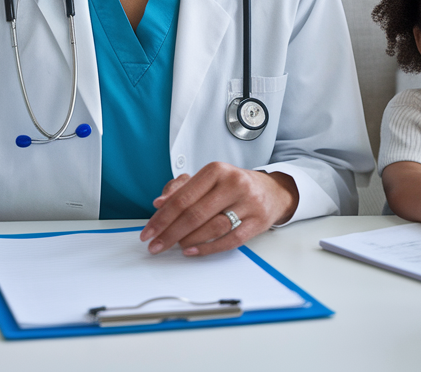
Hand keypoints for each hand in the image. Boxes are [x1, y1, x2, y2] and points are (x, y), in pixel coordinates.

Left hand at [139, 163, 297, 257]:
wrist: (272, 191)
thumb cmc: (233, 186)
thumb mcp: (208, 180)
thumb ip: (181, 189)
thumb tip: (159, 203)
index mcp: (216, 170)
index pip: (182, 197)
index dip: (162, 217)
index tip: (148, 231)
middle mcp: (233, 184)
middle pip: (194, 214)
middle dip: (170, 232)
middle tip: (155, 245)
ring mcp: (248, 203)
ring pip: (212, 227)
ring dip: (188, 240)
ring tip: (174, 245)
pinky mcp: (258, 222)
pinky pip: (230, 240)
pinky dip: (208, 248)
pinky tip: (192, 251)